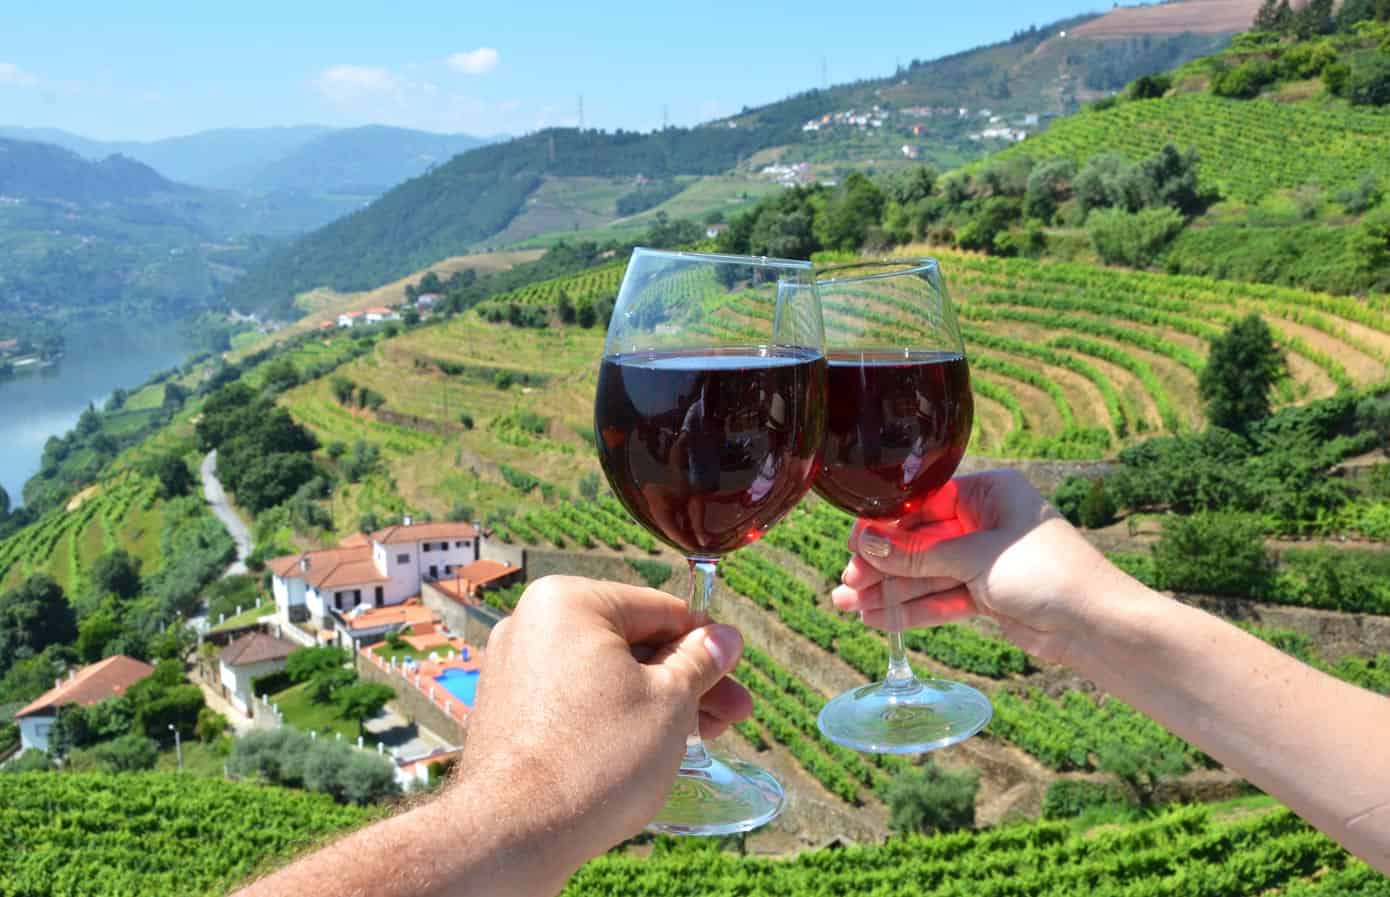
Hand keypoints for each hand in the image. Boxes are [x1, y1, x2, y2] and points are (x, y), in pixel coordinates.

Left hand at [455, 575, 749, 880]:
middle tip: (731, 712)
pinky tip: (648, 746)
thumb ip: (701, 661)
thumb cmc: (596, 757)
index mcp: (569, 601)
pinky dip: (613, 717)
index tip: (733, 670)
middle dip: (685, 680)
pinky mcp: (508, 711)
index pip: (659, 609)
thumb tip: (726, 638)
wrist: (514, 833)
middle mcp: (532, 624)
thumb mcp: (670, 701)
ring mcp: (515, 668)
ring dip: (656, 701)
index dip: (705, 642)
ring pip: (605, 675)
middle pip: (632, 644)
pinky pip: (574, 700)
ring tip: (702, 736)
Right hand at [831, 469, 1118, 664]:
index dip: (885, 526)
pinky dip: (913, 609)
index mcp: (990, 492)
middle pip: (920, 542)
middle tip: (847, 583)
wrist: (1096, 625)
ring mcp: (985, 560)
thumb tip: (865, 543)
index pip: (923, 503)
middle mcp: (986, 521)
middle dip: (882, 564)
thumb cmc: (1047, 574)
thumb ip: (918, 555)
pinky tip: (878, 618)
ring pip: (926, 574)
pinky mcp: (988, 595)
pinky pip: (942, 597)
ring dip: (890, 591)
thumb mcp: (975, 558)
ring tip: (847, 606)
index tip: (852, 543)